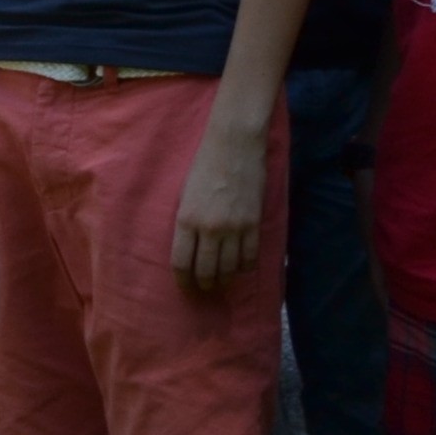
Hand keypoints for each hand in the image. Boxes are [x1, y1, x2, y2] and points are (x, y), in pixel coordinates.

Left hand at [168, 111, 270, 289]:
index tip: (185, 286)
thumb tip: (190, 247)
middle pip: (206, 271)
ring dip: (225, 280)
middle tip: (204, 289)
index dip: (183, 280)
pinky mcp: (254, 224)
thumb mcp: (184, 194)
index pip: (181, 262)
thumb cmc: (204, 165)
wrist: (234, 145)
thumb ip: (187, 221)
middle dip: (204, 285)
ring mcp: (234, 228)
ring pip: (229, 269)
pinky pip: (250, 257)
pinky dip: (245, 267)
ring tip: (222, 282)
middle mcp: (209, 228)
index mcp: (185, 219)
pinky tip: (241, 268)